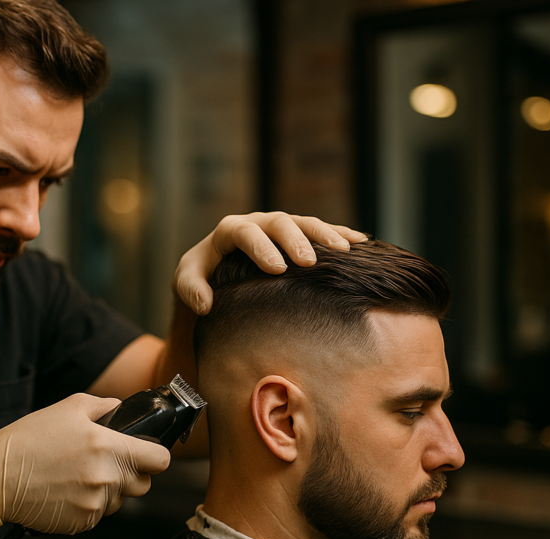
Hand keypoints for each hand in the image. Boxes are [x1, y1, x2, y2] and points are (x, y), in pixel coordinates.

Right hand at [0, 394, 170, 534]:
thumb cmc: (29, 440)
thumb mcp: (69, 407)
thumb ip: (105, 406)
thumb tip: (123, 410)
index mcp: (109, 447)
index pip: (160, 461)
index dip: (155, 456)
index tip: (146, 453)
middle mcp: (106, 478)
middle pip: (143, 484)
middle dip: (131, 474)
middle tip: (106, 462)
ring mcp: (95, 504)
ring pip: (119, 501)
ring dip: (108, 490)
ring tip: (78, 475)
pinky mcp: (81, 523)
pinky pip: (98, 514)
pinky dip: (88, 504)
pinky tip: (67, 490)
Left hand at [174, 212, 366, 314]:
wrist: (215, 269)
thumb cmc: (200, 276)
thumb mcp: (186, 280)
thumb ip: (190, 289)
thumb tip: (204, 304)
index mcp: (231, 230)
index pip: (244, 232)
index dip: (261, 247)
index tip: (276, 269)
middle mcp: (259, 222)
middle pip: (280, 223)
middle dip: (296, 240)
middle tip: (310, 262)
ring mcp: (281, 228)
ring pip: (305, 223)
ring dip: (325, 234)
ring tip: (346, 250)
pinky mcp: (298, 237)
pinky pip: (322, 230)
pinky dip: (341, 234)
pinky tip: (362, 242)